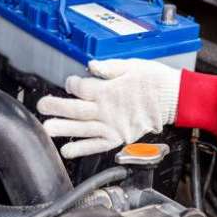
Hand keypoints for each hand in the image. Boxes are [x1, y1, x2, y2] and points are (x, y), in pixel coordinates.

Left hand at [37, 59, 181, 158]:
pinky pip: (97, 145)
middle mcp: (107, 109)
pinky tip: (67, 151)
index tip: (70, 82)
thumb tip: (91, 65)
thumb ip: (109, 67)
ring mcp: (112, 125)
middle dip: (56, 107)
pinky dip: (82, 149)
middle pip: (76, 109)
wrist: (175, 98)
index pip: (81, 88)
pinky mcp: (119, 137)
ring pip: (83, 128)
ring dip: (63, 129)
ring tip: (47, 129)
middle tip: (41, 106)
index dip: (72, 84)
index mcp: (109, 90)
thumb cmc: (155, 79)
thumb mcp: (132, 65)